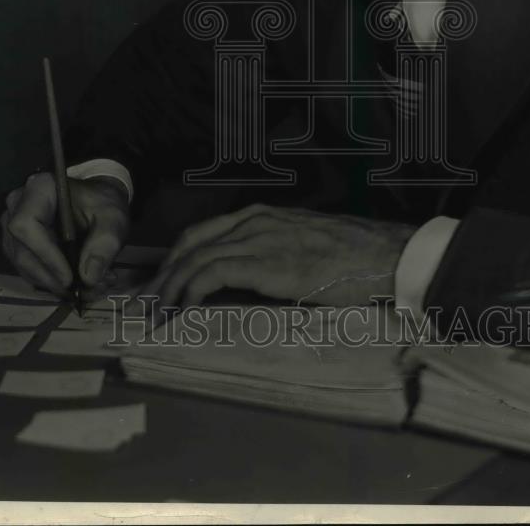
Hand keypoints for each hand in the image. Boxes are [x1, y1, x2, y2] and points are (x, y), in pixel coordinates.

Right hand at [1, 173, 128, 295]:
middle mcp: (18, 204)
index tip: (69, 278)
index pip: (26, 225)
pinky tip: (72, 286)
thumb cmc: (102, 204)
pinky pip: (25, 268)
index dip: (45, 254)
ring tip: (84, 290)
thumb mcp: (113, 219)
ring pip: (22, 264)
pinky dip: (49, 282)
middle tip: (81, 292)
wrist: (96, 201)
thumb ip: (105, 244)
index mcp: (39, 188)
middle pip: (21, 250)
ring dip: (51, 283)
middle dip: (50, 277)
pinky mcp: (16, 243)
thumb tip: (89, 277)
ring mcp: (12, 224)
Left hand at [144, 204, 414, 308]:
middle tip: (147, 300)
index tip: (162, 281)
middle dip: (164, 272)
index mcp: (261, 216)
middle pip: (191, 243)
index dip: (177, 258)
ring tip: (156, 312)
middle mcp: (253, 221)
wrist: (383, 255)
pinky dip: (191, 291)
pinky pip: (213, 274)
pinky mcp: (265, 262)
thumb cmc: (352, 257)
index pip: (203, 233)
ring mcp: (258, 239)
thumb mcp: (303, 247)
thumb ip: (274, 255)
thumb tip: (253, 281)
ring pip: (196, 258)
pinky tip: (183, 310)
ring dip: (170, 286)